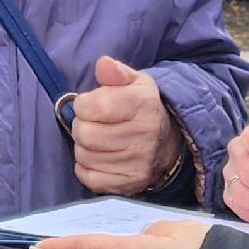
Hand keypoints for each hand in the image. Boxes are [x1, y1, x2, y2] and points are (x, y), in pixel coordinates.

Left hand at [69, 56, 181, 195]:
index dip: (84, 104)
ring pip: (84, 155)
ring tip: (98, 139)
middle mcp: (144, 135)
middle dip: (83, 125)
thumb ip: (116, 73)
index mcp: (144, 105)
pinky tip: (100, 158)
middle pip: (85, 133)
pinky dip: (87, 167)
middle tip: (94, 123)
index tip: (92, 104)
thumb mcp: (134, 83)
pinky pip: (89, 177)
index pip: (92, 106)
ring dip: (84, 147)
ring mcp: (137, 163)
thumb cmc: (141, 108)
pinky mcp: (129, 184)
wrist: (166, 142)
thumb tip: (103, 64)